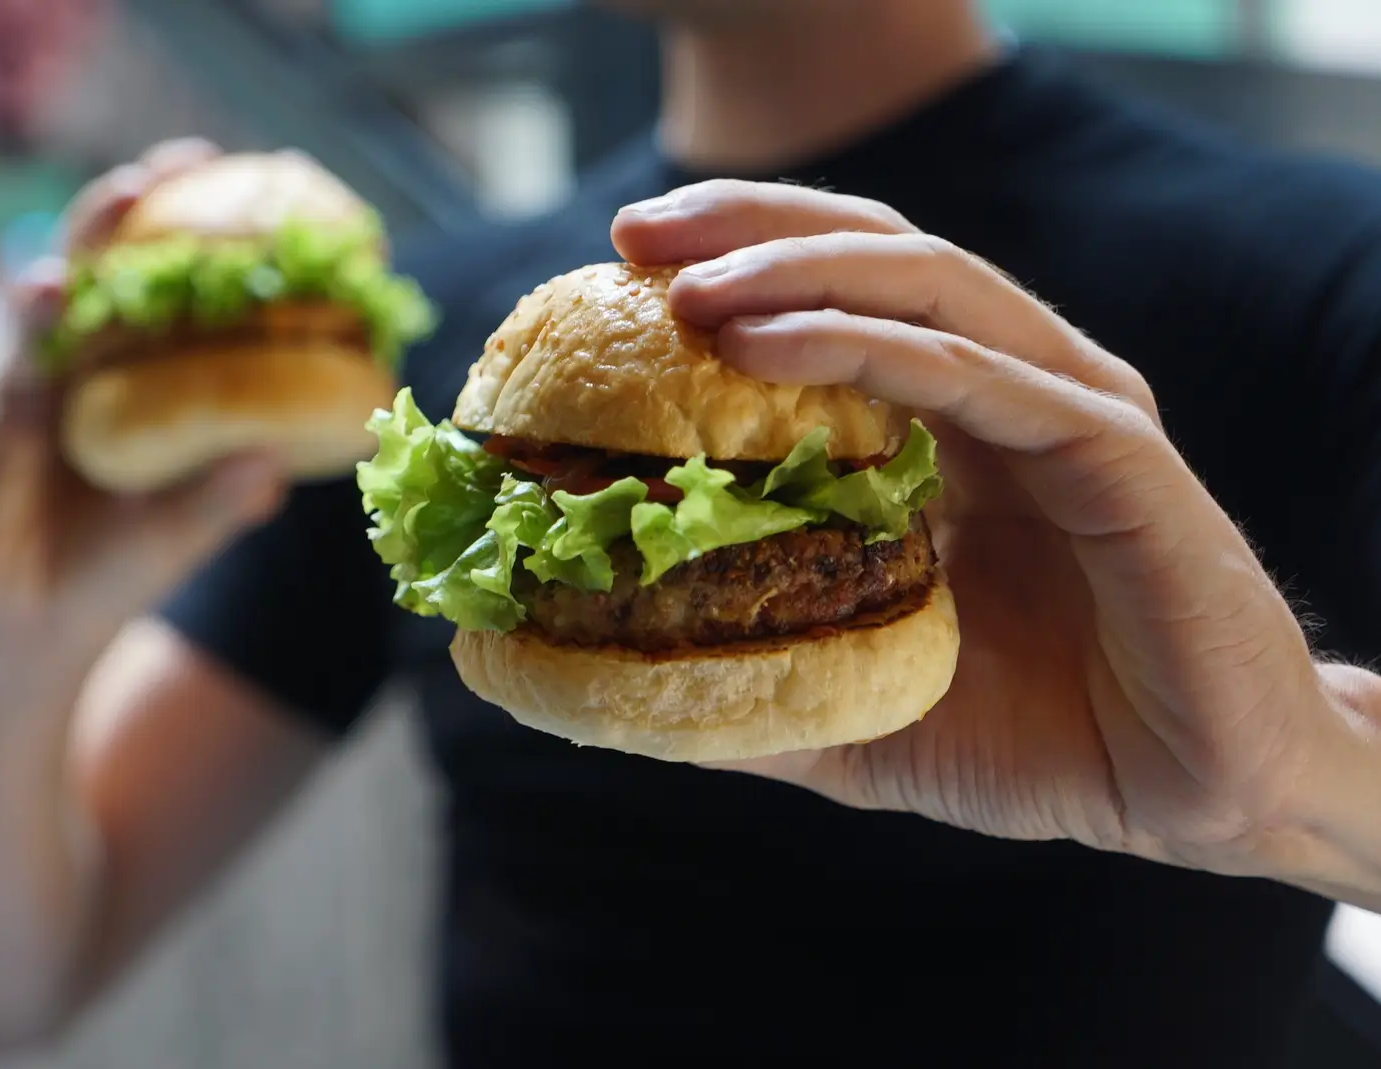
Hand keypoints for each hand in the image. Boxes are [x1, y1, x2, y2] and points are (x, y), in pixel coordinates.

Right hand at [0, 138, 285, 652]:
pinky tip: (44, 290)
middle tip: (183, 159)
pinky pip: (17, 357)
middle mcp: (94, 372)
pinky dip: (32, 322)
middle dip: (140, 208)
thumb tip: (281, 462)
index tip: (247, 186)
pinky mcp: (2, 421)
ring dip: (90, 240)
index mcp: (144, 387)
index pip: (171, 295)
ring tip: (126, 196)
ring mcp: (44, 388)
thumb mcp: (182, 537)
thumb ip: (223, 500)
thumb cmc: (115, 576)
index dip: (200, 240)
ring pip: (62, 293)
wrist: (35, 637)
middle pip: (113, 267)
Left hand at [611, 180, 1375, 889]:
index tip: (615, 268)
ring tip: (689, 291)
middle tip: (633, 235)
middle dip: (750, 227)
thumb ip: (751, 677)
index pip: (839, 295)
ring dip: (798, 273)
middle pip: (876, 253)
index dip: (735, 260)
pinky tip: (766, 346)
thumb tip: (613, 678)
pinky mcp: (1115, 452)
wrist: (1194, 797)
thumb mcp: (855, 706)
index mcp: (952, 423)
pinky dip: (869, 347)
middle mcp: (1011, 388)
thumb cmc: (1034, 742)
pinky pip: (980, 375)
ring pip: (927, 286)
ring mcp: (1068, 408)